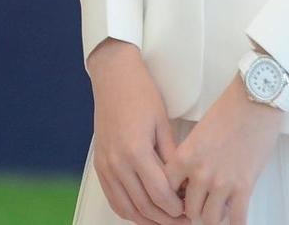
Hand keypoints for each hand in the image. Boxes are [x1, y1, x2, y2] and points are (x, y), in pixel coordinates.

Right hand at [86, 38, 186, 224]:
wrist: (114, 77)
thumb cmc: (140, 93)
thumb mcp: (162, 122)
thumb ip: (171, 156)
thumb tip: (183, 182)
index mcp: (136, 151)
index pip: (159, 194)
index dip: (176, 208)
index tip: (188, 209)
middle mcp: (117, 164)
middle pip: (144, 206)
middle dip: (166, 218)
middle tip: (182, 220)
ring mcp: (106, 167)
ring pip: (127, 209)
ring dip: (148, 220)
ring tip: (166, 220)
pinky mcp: (100, 167)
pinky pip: (114, 200)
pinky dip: (129, 212)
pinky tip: (143, 213)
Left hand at [162, 74, 284, 224]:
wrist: (256, 98)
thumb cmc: (230, 108)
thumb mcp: (200, 131)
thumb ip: (191, 156)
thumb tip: (191, 178)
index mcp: (186, 156)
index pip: (168, 190)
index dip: (175, 195)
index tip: (182, 195)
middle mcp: (200, 173)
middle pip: (189, 210)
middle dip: (196, 208)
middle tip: (203, 202)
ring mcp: (222, 182)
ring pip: (210, 219)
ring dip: (215, 215)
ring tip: (220, 207)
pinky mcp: (244, 186)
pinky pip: (237, 219)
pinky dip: (236, 222)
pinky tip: (237, 217)